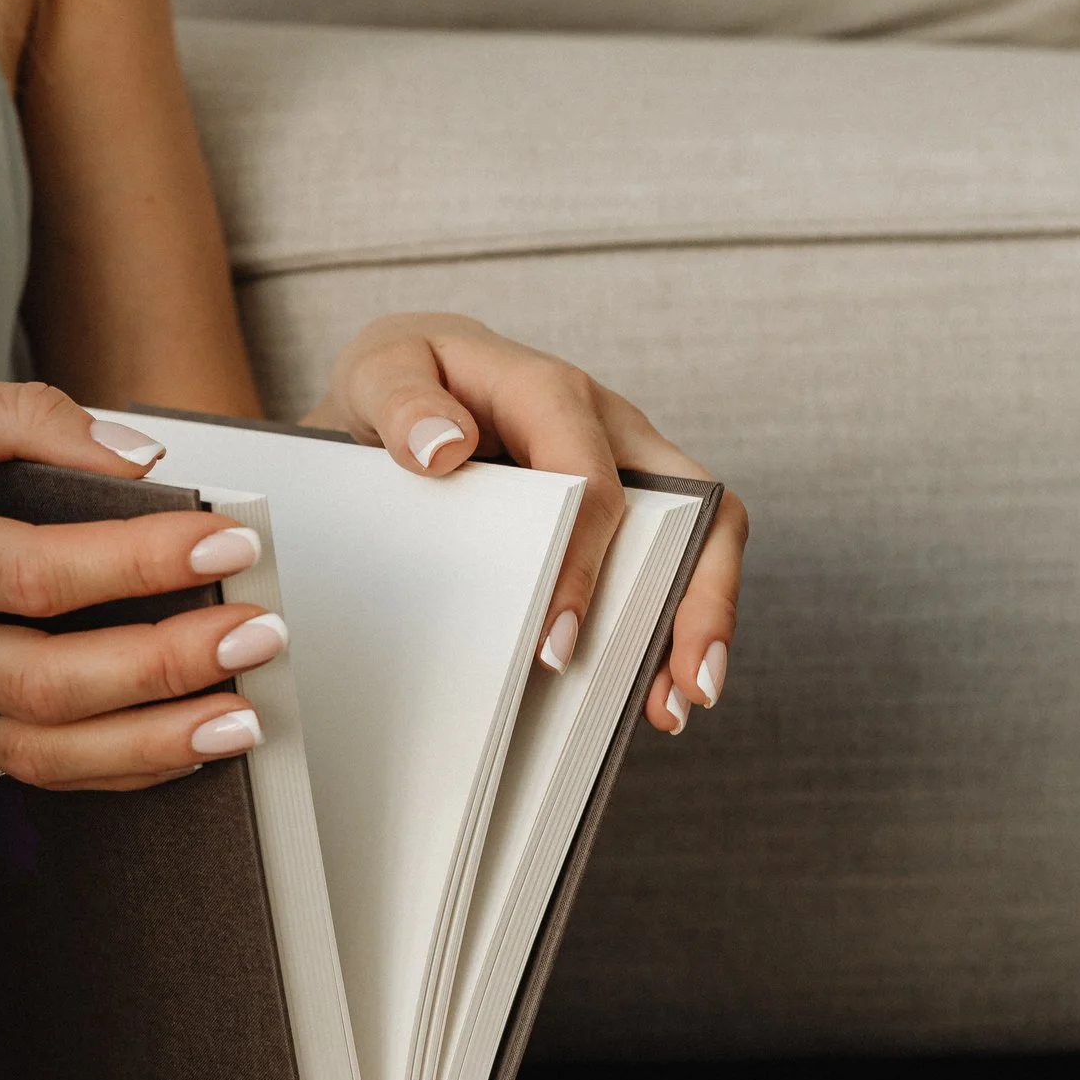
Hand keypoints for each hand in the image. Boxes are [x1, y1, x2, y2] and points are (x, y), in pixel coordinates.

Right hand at [0, 379, 286, 788]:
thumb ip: (21, 416)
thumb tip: (137, 456)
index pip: (34, 570)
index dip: (138, 561)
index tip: (228, 536)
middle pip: (49, 680)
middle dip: (168, 664)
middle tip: (258, 632)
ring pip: (45, 750)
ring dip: (156, 743)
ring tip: (245, 714)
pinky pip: (34, 768)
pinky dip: (119, 768)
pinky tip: (188, 743)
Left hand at [307, 314, 747, 733]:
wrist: (406, 384)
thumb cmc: (401, 379)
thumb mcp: (380, 369)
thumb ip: (400, 400)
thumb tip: (442, 447)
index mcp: (551, 392)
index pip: (590, 478)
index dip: (583, 564)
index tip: (554, 644)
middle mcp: (609, 428)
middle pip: (693, 506)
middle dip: (699, 599)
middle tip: (685, 687)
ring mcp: (624, 470)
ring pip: (698, 542)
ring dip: (695, 627)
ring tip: (669, 710)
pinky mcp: (617, 513)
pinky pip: (664, 568)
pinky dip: (663, 631)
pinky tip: (645, 694)